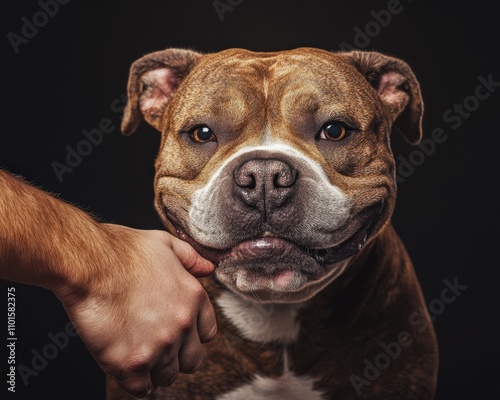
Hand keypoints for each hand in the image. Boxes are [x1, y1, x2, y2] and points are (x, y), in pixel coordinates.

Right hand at [54, 226, 216, 397]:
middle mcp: (181, 325)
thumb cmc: (122, 251)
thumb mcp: (165, 243)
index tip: (179, 334)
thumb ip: (191, 258)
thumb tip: (208, 268)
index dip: (192, 335)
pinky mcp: (131, 363)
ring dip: (155, 369)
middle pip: (192, 361)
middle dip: (177, 357)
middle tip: (159, 348)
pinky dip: (136, 383)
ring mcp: (158, 347)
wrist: (89, 264)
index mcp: (193, 298)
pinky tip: (128, 369)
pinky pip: (142, 389)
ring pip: (167, 376)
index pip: (207, 333)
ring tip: (140, 355)